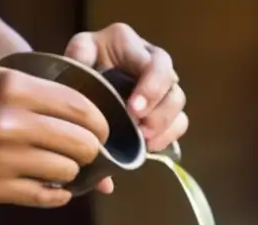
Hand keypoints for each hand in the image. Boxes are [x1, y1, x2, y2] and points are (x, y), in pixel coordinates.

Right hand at [0, 67, 109, 207]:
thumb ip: (41, 97)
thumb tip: (93, 125)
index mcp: (14, 87)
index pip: (82, 108)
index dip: (100, 123)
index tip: (100, 132)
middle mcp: (11, 122)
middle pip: (82, 143)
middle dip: (91, 151)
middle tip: (84, 153)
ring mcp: (4, 158)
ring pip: (68, 171)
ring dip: (71, 172)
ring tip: (58, 167)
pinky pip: (48, 197)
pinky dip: (58, 194)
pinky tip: (52, 187)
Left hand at [65, 23, 187, 154]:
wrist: (82, 82)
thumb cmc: (81, 64)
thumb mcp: (78, 54)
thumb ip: (79, 55)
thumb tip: (82, 67)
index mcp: (131, 45)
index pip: (155, 64)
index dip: (150, 89)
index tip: (134, 110)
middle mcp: (153, 61)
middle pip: (172, 86)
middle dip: (160, 112)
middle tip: (142, 130)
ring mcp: (162, 86)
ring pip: (178, 105)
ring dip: (164, 126)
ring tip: (143, 140)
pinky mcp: (165, 109)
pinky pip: (179, 124)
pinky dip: (167, 137)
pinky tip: (148, 146)